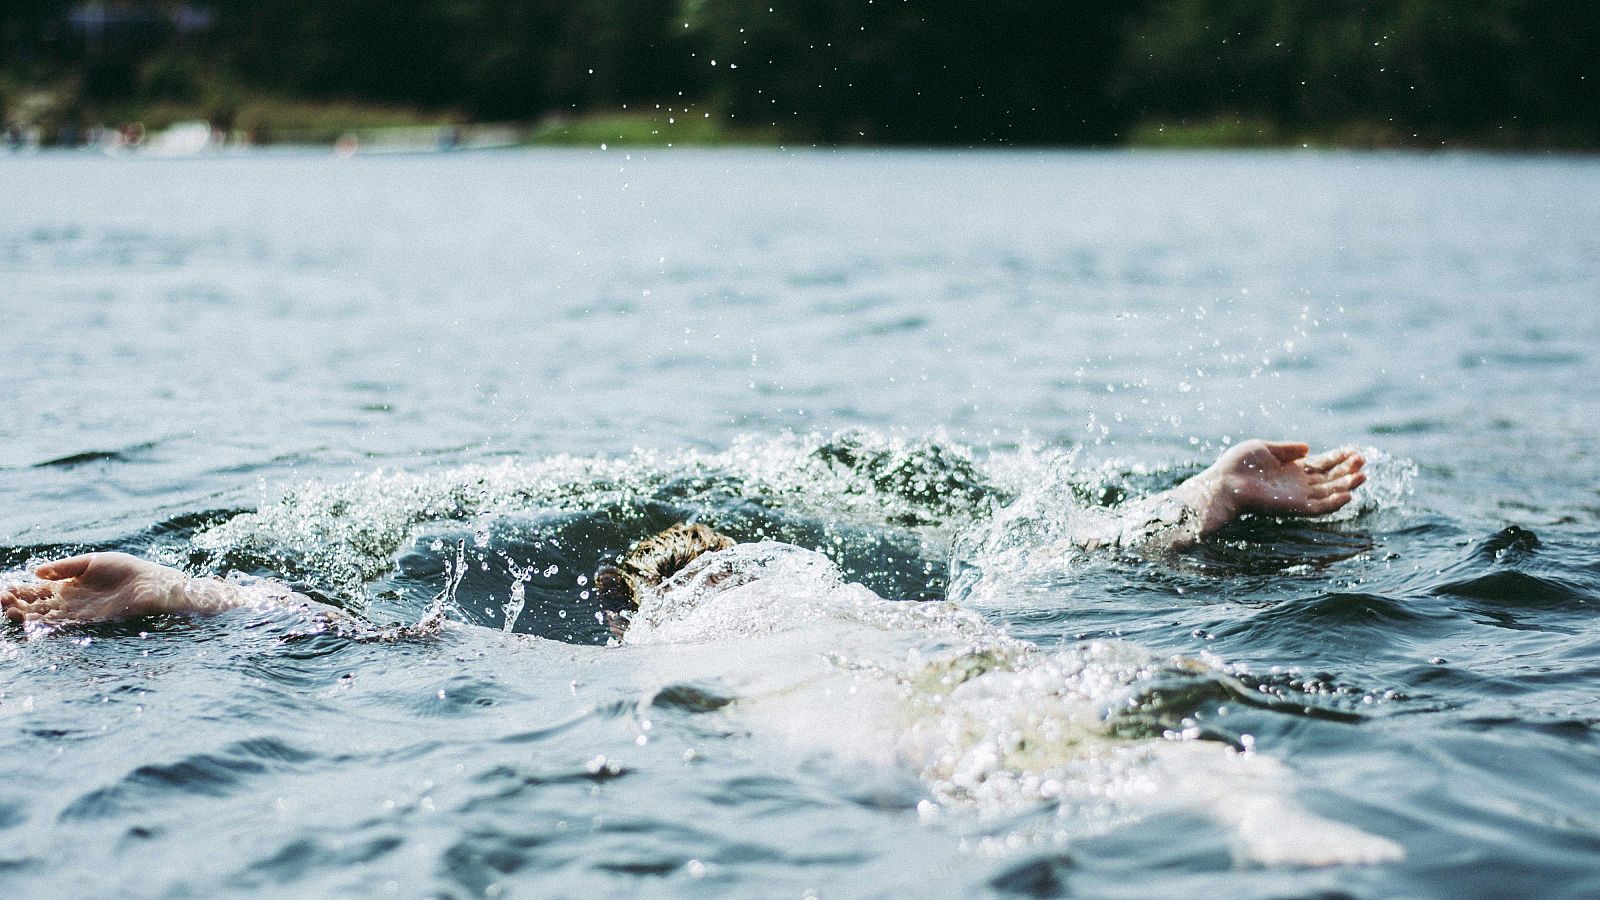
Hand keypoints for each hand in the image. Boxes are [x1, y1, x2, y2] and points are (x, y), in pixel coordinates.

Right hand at [1, 552, 184, 625]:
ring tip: (11, 612)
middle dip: (18, 604)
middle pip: (37, 606)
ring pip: (47, 617)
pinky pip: (65, 625)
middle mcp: (70, 601)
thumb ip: (64, 567)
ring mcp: (78, 613)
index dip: (21, 590)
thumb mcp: (91, 562)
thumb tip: (35, 571)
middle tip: (3, 601)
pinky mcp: (90, 622)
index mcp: (68, 585)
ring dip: (27, 616)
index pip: (37, 590)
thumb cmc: (126, 569)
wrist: (152, 583)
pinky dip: (48, 624)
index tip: (6, 588)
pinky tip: (34, 622)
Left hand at [1193, 440, 1366, 534]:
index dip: (1339, 458)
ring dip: (1346, 485)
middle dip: (1347, 470)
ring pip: (1329, 493)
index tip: (1354, 450)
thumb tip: (1308, 447)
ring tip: (1362, 475)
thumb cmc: (1239, 465)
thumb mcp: (1265, 448)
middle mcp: (1298, 484)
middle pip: (1330, 478)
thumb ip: (1287, 449)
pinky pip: (1318, 508)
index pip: (1322, 464)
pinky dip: (1333, 503)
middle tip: (1363, 460)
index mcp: (1292, 469)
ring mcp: (1297, 497)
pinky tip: (1347, 494)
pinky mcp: (1293, 508)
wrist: (1224, 482)